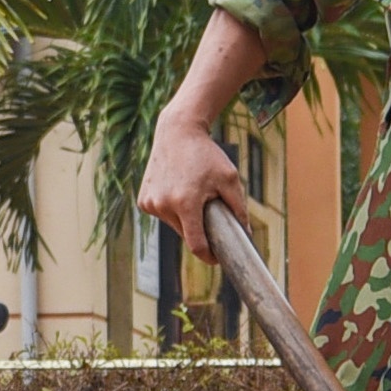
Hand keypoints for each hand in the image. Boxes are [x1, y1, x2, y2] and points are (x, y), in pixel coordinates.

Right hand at [135, 111, 250, 243]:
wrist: (177, 132)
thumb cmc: (207, 155)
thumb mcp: (229, 178)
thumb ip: (239, 208)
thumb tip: (246, 235)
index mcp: (185, 203)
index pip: (196, 245)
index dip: (209, 256)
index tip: (217, 258)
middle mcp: (163, 205)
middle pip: (186, 234)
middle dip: (199, 230)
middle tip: (209, 215)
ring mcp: (150, 204)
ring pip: (174, 225)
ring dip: (185, 219)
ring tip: (192, 195)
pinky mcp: (143, 200)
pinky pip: (163, 215)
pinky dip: (172, 210)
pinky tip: (177, 191)